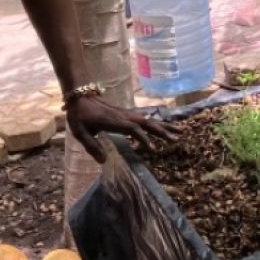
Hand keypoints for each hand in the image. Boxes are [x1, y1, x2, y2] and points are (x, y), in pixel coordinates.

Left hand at [65, 95, 180, 161]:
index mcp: (114, 121)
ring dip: (164, 127)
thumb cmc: (79, 115)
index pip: (133, 129)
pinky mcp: (127, 116)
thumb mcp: (80, 132)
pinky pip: (146, 120)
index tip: (153, 149)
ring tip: (180, 132)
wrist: (80, 97)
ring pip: (149, 121)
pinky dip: (158, 124)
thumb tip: (104, 161)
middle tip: (177, 138)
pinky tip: (166, 128)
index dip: (143, 138)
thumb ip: (91, 146)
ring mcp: (127, 115)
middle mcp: (124, 117)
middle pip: (147, 124)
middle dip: (162, 131)